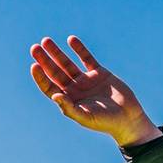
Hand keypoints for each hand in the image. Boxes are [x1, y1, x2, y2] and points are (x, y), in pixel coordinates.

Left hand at [30, 35, 162, 148]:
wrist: (128, 118)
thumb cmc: (106, 122)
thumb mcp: (86, 117)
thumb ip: (69, 108)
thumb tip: (55, 96)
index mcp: (68, 100)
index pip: (49, 87)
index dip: (40, 77)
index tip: (34, 65)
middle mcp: (74, 89)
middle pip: (55, 72)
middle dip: (45, 60)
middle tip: (34, 48)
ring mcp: (86, 80)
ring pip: (67, 63)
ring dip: (56, 52)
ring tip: (46, 40)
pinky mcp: (99, 73)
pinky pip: (86, 58)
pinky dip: (79, 49)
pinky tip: (71, 39)